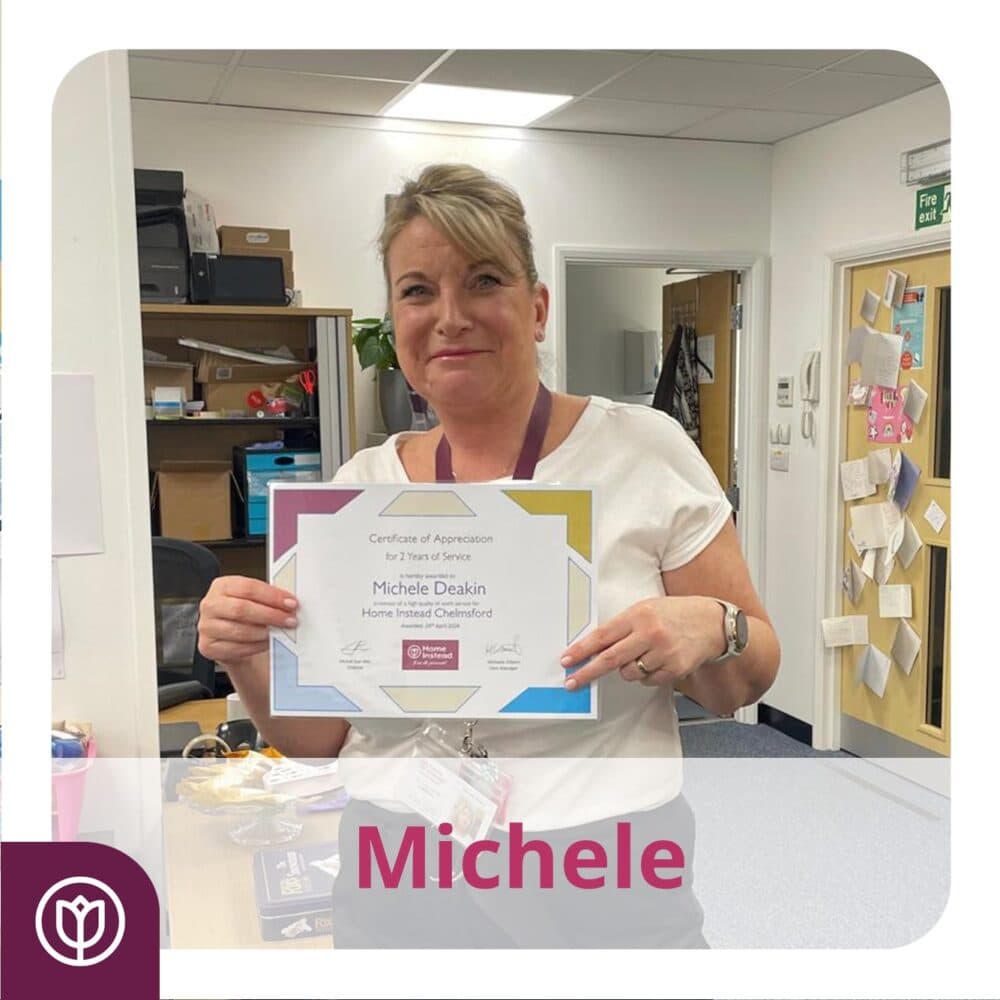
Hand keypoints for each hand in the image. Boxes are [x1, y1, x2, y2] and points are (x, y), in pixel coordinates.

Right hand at [198, 576, 298, 668]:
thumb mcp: (252, 598)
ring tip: (279, 632)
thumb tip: (289, 602)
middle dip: (270, 615)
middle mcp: (211, 605)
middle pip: (242, 609)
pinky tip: (267, 642)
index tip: (290, 603)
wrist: (229, 637)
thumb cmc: (243, 613)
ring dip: (264, 633)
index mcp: (222, 586)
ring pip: (239, 630)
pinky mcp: (208, 646)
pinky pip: (236, 648)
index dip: (272, 596)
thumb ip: (268, 597)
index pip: (248, 587)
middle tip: (289, 620)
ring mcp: (207, 626)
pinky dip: (256, 646)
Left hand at [561, 596, 724, 689]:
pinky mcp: (675, 668)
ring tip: (642, 655)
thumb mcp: (646, 609)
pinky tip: (657, 661)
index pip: (603, 635)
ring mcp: (663, 653)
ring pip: (628, 673)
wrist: (712, 623)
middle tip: (573, 682)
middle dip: (588, 672)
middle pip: (610, 659)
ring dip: (627, 669)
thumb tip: (595, 647)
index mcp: (639, 615)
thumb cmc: (675, 614)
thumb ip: (622, 626)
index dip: (582, 650)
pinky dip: (646, 675)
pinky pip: (647, 680)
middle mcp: (650, 633)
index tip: (567, 660)